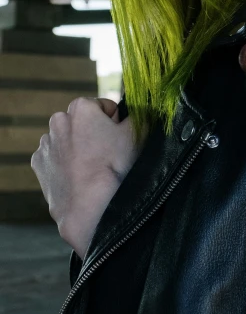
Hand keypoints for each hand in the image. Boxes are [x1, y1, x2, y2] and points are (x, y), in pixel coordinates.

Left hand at [32, 98, 137, 258]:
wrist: (90, 207)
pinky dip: (65, 163)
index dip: (115, 122)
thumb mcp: (137, 134)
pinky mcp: (39, 164)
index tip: (118, 138)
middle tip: (107, 154)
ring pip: (68, 139)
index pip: (104, 106)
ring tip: (92, 168)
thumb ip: (139, 115)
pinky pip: (55, 158)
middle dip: (94, 133)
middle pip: (83, 122)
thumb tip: (138, 113)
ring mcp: (46, 143)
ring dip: (78, 148)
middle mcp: (58, 120)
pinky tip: (78, 176)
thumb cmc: (115, 167)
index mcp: (81, 108)